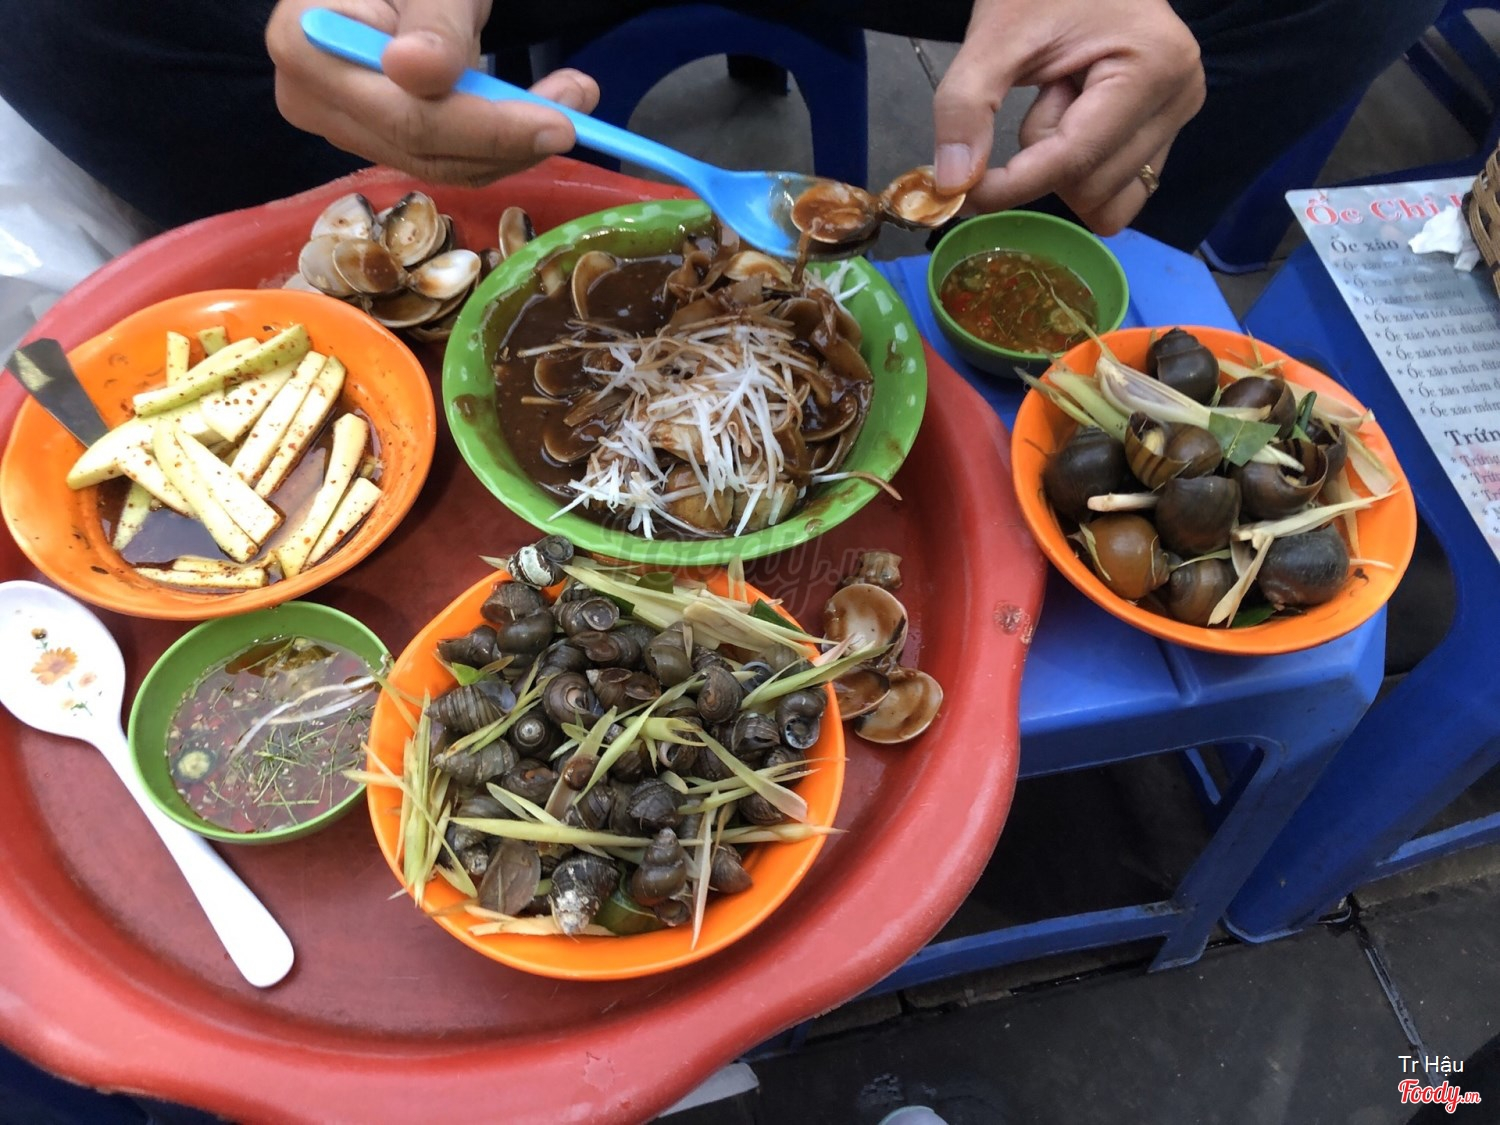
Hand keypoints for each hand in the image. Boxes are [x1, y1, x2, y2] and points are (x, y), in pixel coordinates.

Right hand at [265, 0, 599, 185]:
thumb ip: (431, 22)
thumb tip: (416, 72)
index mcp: (305, 48)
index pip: (406, 114)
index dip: (486, 128)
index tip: (556, 121)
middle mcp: (313, 102)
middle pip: (426, 148)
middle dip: (513, 138)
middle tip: (580, 103)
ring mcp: (345, 128)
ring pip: (444, 164)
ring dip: (517, 142)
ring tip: (573, 96)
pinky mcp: (379, 140)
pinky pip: (447, 158)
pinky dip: (501, 142)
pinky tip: (542, 112)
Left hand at [931, 0, 1204, 234]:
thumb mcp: (995, 36)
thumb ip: (965, 107)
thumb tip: (953, 185)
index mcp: (1152, 67)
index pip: (1073, 161)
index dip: (1009, 187)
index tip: (959, 194)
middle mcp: (1178, 98)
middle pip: (1090, 191)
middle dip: (1045, 160)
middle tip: (1043, 93)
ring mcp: (1177, 118)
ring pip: (1104, 201)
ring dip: (1062, 165)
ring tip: (1061, 97)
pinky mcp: (1165, 131)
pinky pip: (1115, 190)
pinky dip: (1079, 168)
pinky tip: (1075, 113)